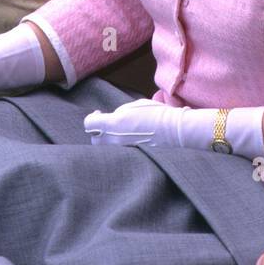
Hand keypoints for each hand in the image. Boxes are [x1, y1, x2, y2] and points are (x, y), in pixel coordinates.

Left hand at [84, 98, 203, 148]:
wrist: (174, 130)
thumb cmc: (156, 114)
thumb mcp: (134, 106)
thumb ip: (118, 113)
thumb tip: (112, 118)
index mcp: (113, 123)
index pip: (89, 124)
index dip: (92, 118)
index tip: (98, 114)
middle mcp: (115, 140)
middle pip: (94, 141)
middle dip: (98, 133)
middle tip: (108, 126)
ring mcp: (123, 151)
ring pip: (106, 150)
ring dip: (109, 142)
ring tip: (120, 134)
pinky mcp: (132, 158)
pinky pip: (119, 155)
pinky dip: (120, 149)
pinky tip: (129, 141)